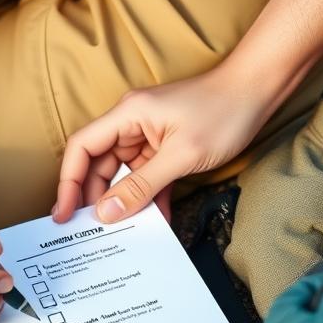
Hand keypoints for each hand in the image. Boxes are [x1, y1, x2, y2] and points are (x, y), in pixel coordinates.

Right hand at [52, 64, 270, 224]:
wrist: (258, 90)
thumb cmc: (223, 111)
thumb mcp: (180, 155)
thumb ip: (141, 186)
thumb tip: (106, 213)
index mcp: (127, 115)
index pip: (82, 148)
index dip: (68, 182)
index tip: (64, 213)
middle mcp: (131, 123)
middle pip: (98, 164)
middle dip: (95, 198)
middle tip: (94, 232)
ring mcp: (149, 135)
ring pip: (123, 174)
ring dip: (124, 202)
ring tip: (122, 233)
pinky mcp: (166, 146)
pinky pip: (147, 176)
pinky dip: (149, 197)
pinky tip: (155, 221)